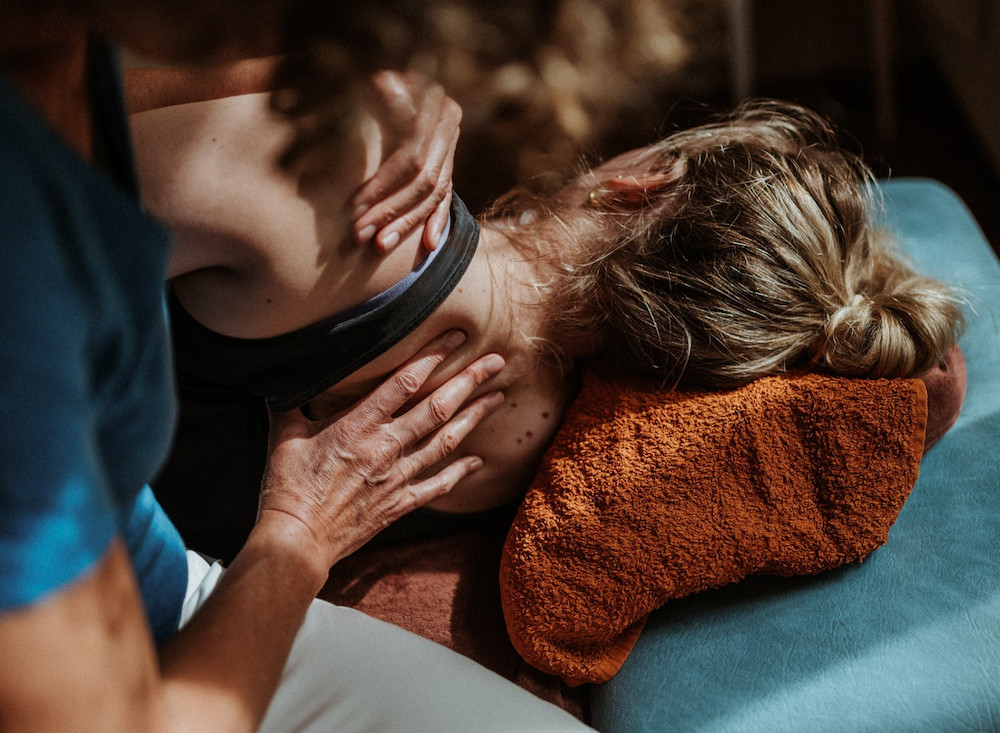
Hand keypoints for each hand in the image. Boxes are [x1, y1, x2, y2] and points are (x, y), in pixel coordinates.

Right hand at [258, 331, 502, 568]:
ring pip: (446, 441)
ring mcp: (397, 477)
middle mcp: (385, 448)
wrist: (297, 542)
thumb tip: (279, 381)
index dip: (433, 356)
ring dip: (474, 418)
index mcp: (358, 426)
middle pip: (437, 407)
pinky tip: (479, 461)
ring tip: (498, 398)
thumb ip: (289, 406)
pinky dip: (460, 473)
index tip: (457, 338)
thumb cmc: (286, 489)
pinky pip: (438, 486)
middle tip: (497, 362)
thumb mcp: (284, 438)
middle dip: (470, 381)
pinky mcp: (399, 503)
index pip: (404, 382)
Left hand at [351, 71, 460, 251]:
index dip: (383, 185)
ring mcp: (450, 148)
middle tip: (361, 234)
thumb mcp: (372, 79)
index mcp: (434, 106)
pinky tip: (428, 245)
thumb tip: (382, 88)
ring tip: (380, 244)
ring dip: (407, 224)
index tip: (355, 206)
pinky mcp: (447, 164)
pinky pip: (446, 199)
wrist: (386, 76)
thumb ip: (379, 88)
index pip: (411, 158)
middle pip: (423, 182)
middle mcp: (448, 128)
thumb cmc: (367, 79)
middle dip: (390, 211)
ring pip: (433, 195)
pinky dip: (437, 222)